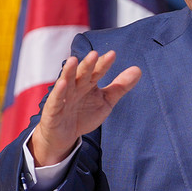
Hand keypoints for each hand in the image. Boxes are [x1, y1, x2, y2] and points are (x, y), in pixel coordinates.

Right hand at [29, 50, 140, 166]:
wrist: (65, 136)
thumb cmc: (84, 114)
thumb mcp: (106, 101)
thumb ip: (120, 87)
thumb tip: (138, 69)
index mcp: (88, 83)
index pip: (97, 71)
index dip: (103, 64)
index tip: (112, 55)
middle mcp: (75, 87)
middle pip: (82, 74)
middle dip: (88, 64)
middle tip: (95, 54)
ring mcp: (63, 97)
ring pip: (67, 82)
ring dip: (70, 71)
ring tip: (74, 60)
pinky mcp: (53, 110)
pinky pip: (56, 100)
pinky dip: (59, 92)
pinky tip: (62, 83)